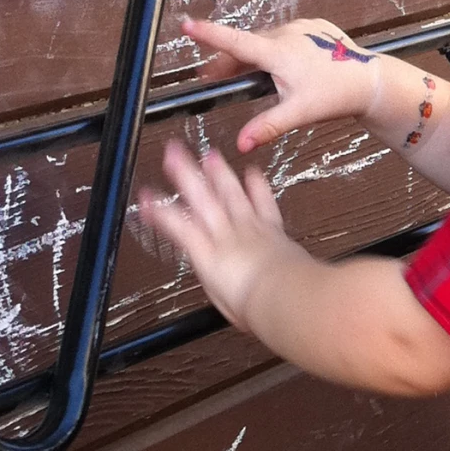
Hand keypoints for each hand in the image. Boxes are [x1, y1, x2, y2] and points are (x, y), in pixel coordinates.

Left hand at [137, 138, 300, 330]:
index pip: (263, 209)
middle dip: (218, 173)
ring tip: (176, 158)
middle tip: (209, 154)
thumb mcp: (302, 281)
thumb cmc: (295, 296)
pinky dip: (161, 213)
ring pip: (203, 200)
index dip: (257, 189)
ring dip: (187, 177)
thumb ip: (296, 277)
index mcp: (272, 239)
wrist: (284, 296)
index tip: (252, 174)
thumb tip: (301, 285)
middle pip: (230, 194)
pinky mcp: (205, 249)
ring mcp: (224, 236)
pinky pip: (177, 226)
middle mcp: (246, 231)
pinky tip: (148, 200)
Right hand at [177, 13, 379, 152]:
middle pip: (247, 45)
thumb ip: (266, 126)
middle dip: (228, 60)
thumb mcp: (298, 113)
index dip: (208, 34)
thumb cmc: (336, 95)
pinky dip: (278, 49)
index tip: (187, 24)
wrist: (371, 81)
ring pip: (267, 41)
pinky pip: (286, 36)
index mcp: (277, 52)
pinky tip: (286, 67)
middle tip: (212, 76)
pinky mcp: (314, 27)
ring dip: (255, 55)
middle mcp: (286, 34)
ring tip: (249, 75)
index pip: (234, 42)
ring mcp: (301, 27)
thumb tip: (241, 144)